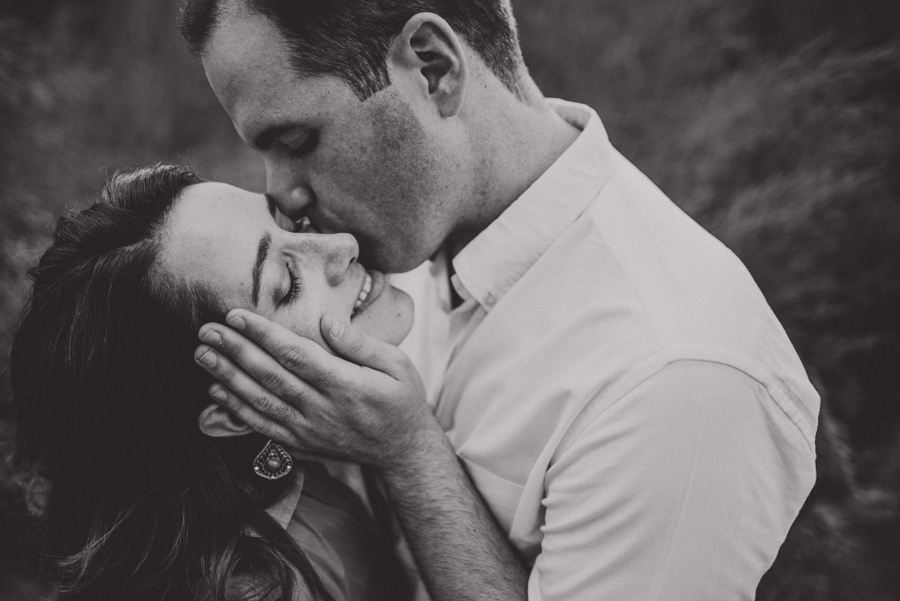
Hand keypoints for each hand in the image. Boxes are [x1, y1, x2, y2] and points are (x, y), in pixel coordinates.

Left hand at [193, 310, 440, 469]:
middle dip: (236, 350)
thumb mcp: (396, 364)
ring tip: (202, 354)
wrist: (401, 450)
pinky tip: (215, 390)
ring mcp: (308, 429)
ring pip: (259, 401)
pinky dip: (235, 409)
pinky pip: (261, 425)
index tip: (237, 315)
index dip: (263, 334)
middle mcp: (323, 409)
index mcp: (346, 385)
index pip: (296, 354)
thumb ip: (359, 343)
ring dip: (227, 377)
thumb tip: (326, 320)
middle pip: (270, 376)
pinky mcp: (299, 443)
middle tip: (207, 330)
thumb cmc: (400, 399)